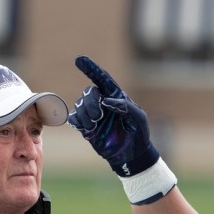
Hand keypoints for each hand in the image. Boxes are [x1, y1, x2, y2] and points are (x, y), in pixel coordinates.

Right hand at [69, 55, 158, 176]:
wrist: (132, 155)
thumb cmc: (139, 134)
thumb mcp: (138, 118)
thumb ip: (125, 107)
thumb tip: (106, 101)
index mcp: (116, 96)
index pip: (102, 78)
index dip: (91, 68)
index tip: (79, 59)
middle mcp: (103, 102)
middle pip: (89, 93)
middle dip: (90, 103)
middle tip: (98, 116)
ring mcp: (94, 115)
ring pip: (80, 105)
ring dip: (86, 115)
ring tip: (95, 125)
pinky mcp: (87, 127)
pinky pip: (75, 118)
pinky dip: (78, 122)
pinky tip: (89, 129)